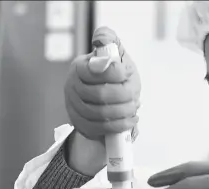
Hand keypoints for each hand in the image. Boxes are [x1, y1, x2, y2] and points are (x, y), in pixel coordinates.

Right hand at [64, 27, 140, 141]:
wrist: (105, 98)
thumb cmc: (113, 75)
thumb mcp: (114, 53)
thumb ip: (109, 40)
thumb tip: (101, 39)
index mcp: (80, 67)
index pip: (97, 70)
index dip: (116, 73)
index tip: (128, 73)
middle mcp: (73, 86)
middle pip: (100, 95)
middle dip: (124, 97)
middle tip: (135, 97)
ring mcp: (74, 107)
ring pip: (100, 114)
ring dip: (123, 112)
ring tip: (134, 108)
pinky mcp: (81, 124)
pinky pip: (99, 129)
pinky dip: (118, 126)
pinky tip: (130, 120)